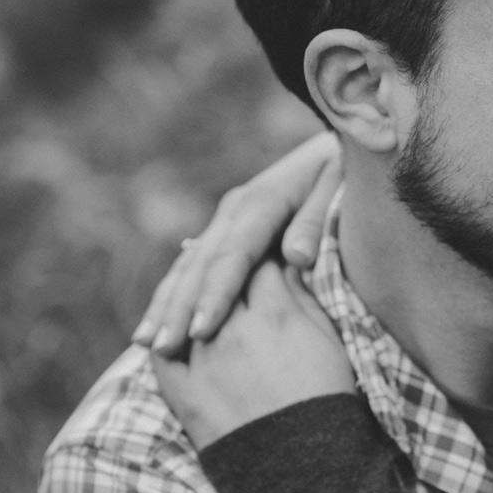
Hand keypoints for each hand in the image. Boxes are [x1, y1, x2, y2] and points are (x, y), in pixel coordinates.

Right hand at [133, 131, 343, 354]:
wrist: (340, 143)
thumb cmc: (345, 172)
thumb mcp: (338, 188)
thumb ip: (316, 223)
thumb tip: (296, 256)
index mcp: (262, 202)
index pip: (233, 256)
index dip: (214, 295)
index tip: (201, 331)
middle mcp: (236, 210)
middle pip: (200, 265)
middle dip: (178, 308)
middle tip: (163, 349)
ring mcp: (228, 219)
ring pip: (189, 265)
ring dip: (166, 304)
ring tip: (147, 343)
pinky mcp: (227, 229)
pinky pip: (194, 264)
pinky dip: (174, 293)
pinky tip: (160, 320)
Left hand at [151, 260, 357, 449]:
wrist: (305, 469)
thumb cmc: (328, 400)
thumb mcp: (329, 340)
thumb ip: (303, 297)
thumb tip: (287, 264)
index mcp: (276, 313)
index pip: (260, 261)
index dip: (263, 252)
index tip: (265, 251)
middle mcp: (233, 329)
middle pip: (220, 279)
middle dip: (225, 266)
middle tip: (228, 261)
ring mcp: (203, 360)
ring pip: (185, 308)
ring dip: (191, 296)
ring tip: (197, 290)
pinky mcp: (182, 391)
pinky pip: (161, 352)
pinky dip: (164, 335)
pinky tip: (169, 329)